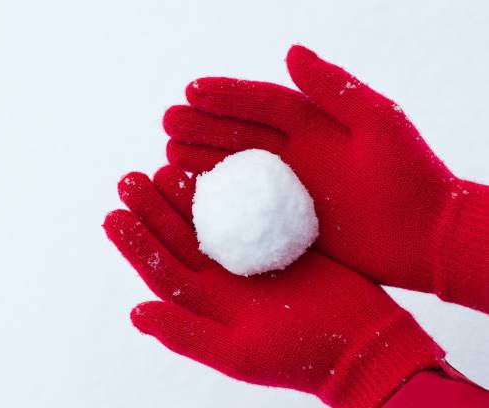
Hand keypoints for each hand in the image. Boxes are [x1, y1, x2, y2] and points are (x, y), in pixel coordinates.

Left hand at [103, 165, 442, 407]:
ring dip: (182, 195)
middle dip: (151, 208)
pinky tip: (211, 170)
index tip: (113, 215)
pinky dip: (228, 192)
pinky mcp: (275, 239)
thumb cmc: (298, 356)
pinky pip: (244, 211)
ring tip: (162, 165)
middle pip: (177, 237)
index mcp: (205, 304)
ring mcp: (246, 256)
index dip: (135, 243)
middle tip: (129, 179)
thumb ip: (186, 334)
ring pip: (206, 220)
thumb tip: (136, 313)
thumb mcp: (238, 353)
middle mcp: (219, 279)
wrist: (360, 342)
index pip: (160, 268)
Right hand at [163, 45, 487, 308]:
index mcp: (315, 124)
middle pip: (239, 134)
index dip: (227, 95)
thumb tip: (291, 51)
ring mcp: (288, 189)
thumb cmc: (410, 174)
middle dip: (202, 126)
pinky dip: (218, 201)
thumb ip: (335, 88)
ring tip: (168, 154)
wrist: (427, 235)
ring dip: (202, 160)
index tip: (191, 89)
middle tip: (167, 122)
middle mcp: (296, 153)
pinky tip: (192, 194)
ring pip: (236, 170)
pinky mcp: (287, 223)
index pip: (262, 104)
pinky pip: (245, 208)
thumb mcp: (378, 122)